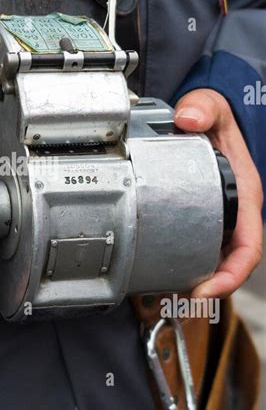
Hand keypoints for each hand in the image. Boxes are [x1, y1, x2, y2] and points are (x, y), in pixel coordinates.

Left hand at [175, 88, 262, 297]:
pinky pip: (199, 251)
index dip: (231, 274)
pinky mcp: (203, 220)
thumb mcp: (213, 109)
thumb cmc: (217, 120)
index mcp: (245, 197)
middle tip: (177, 300)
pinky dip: (185, 267)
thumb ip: (202, 109)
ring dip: (194, 282)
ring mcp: (221, 220)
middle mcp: (236, 214)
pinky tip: (161, 275)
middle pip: (229, 264)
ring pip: (213, 262)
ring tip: (165, 295)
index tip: (207, 290)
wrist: (207, 118)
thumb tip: (189, 119)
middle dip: (209, 288)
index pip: (248, 247)